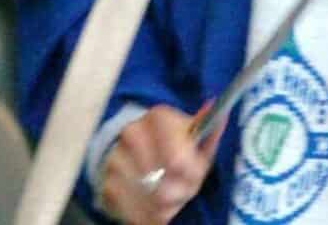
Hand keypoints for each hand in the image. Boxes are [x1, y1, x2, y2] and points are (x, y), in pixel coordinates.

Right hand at [97, 104, 224, 223]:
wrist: (136, 152)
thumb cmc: (174, 144)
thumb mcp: (195, 135)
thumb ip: (210, 129)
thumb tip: (221, 113)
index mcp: (159, 116)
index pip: (178, 160)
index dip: (192, 175)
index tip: (195, 177)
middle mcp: (132, 133)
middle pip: (164, 188)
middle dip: (179, 194)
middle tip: (183, 190)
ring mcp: (115, 159)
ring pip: (150, 203)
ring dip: (165, 207)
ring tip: (169, 195)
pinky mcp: (106, 183)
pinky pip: (132, 213)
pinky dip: (148, 215)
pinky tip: (153, 204)